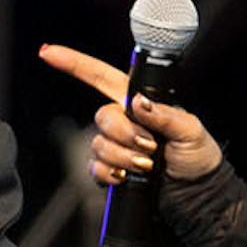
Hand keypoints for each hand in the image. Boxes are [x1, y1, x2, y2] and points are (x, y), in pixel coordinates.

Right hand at [37, 43, 224, 185]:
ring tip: (147, 164)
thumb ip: (164, 114)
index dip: (74, 63)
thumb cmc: (198, 157)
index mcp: (137, 102)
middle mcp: (122, 122)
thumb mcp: (190, 130)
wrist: (196, 194)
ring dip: (123, 156)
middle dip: (125, 133)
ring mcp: (115, 147)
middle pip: (102, 117)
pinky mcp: (111, 171)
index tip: (48, 52)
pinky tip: (127, 176)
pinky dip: (111, 173)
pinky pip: (96, 168)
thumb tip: (138, 103)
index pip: (101, 77)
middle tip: (150, 145)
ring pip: (99, 145)